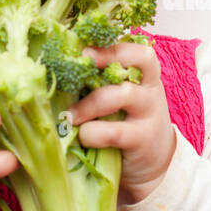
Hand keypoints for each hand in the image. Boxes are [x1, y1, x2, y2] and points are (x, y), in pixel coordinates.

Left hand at [68, 42, 176, 203]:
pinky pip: (116, 131)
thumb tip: (57, 71)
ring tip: (70, 116)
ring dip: (91, 103)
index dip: (112, 47)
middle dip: (102, 62)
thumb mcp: (121, 101)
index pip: (137, 51)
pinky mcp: (142, 139)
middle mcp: (150, 90)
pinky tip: (84, 137)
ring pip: (124, 93)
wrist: (154, 163)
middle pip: (136, 62)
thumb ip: (100, 85)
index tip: (85, 50)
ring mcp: (149, 113)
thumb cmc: (128, 125)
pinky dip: (93, 132)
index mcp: (143, 76)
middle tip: (73, 70)